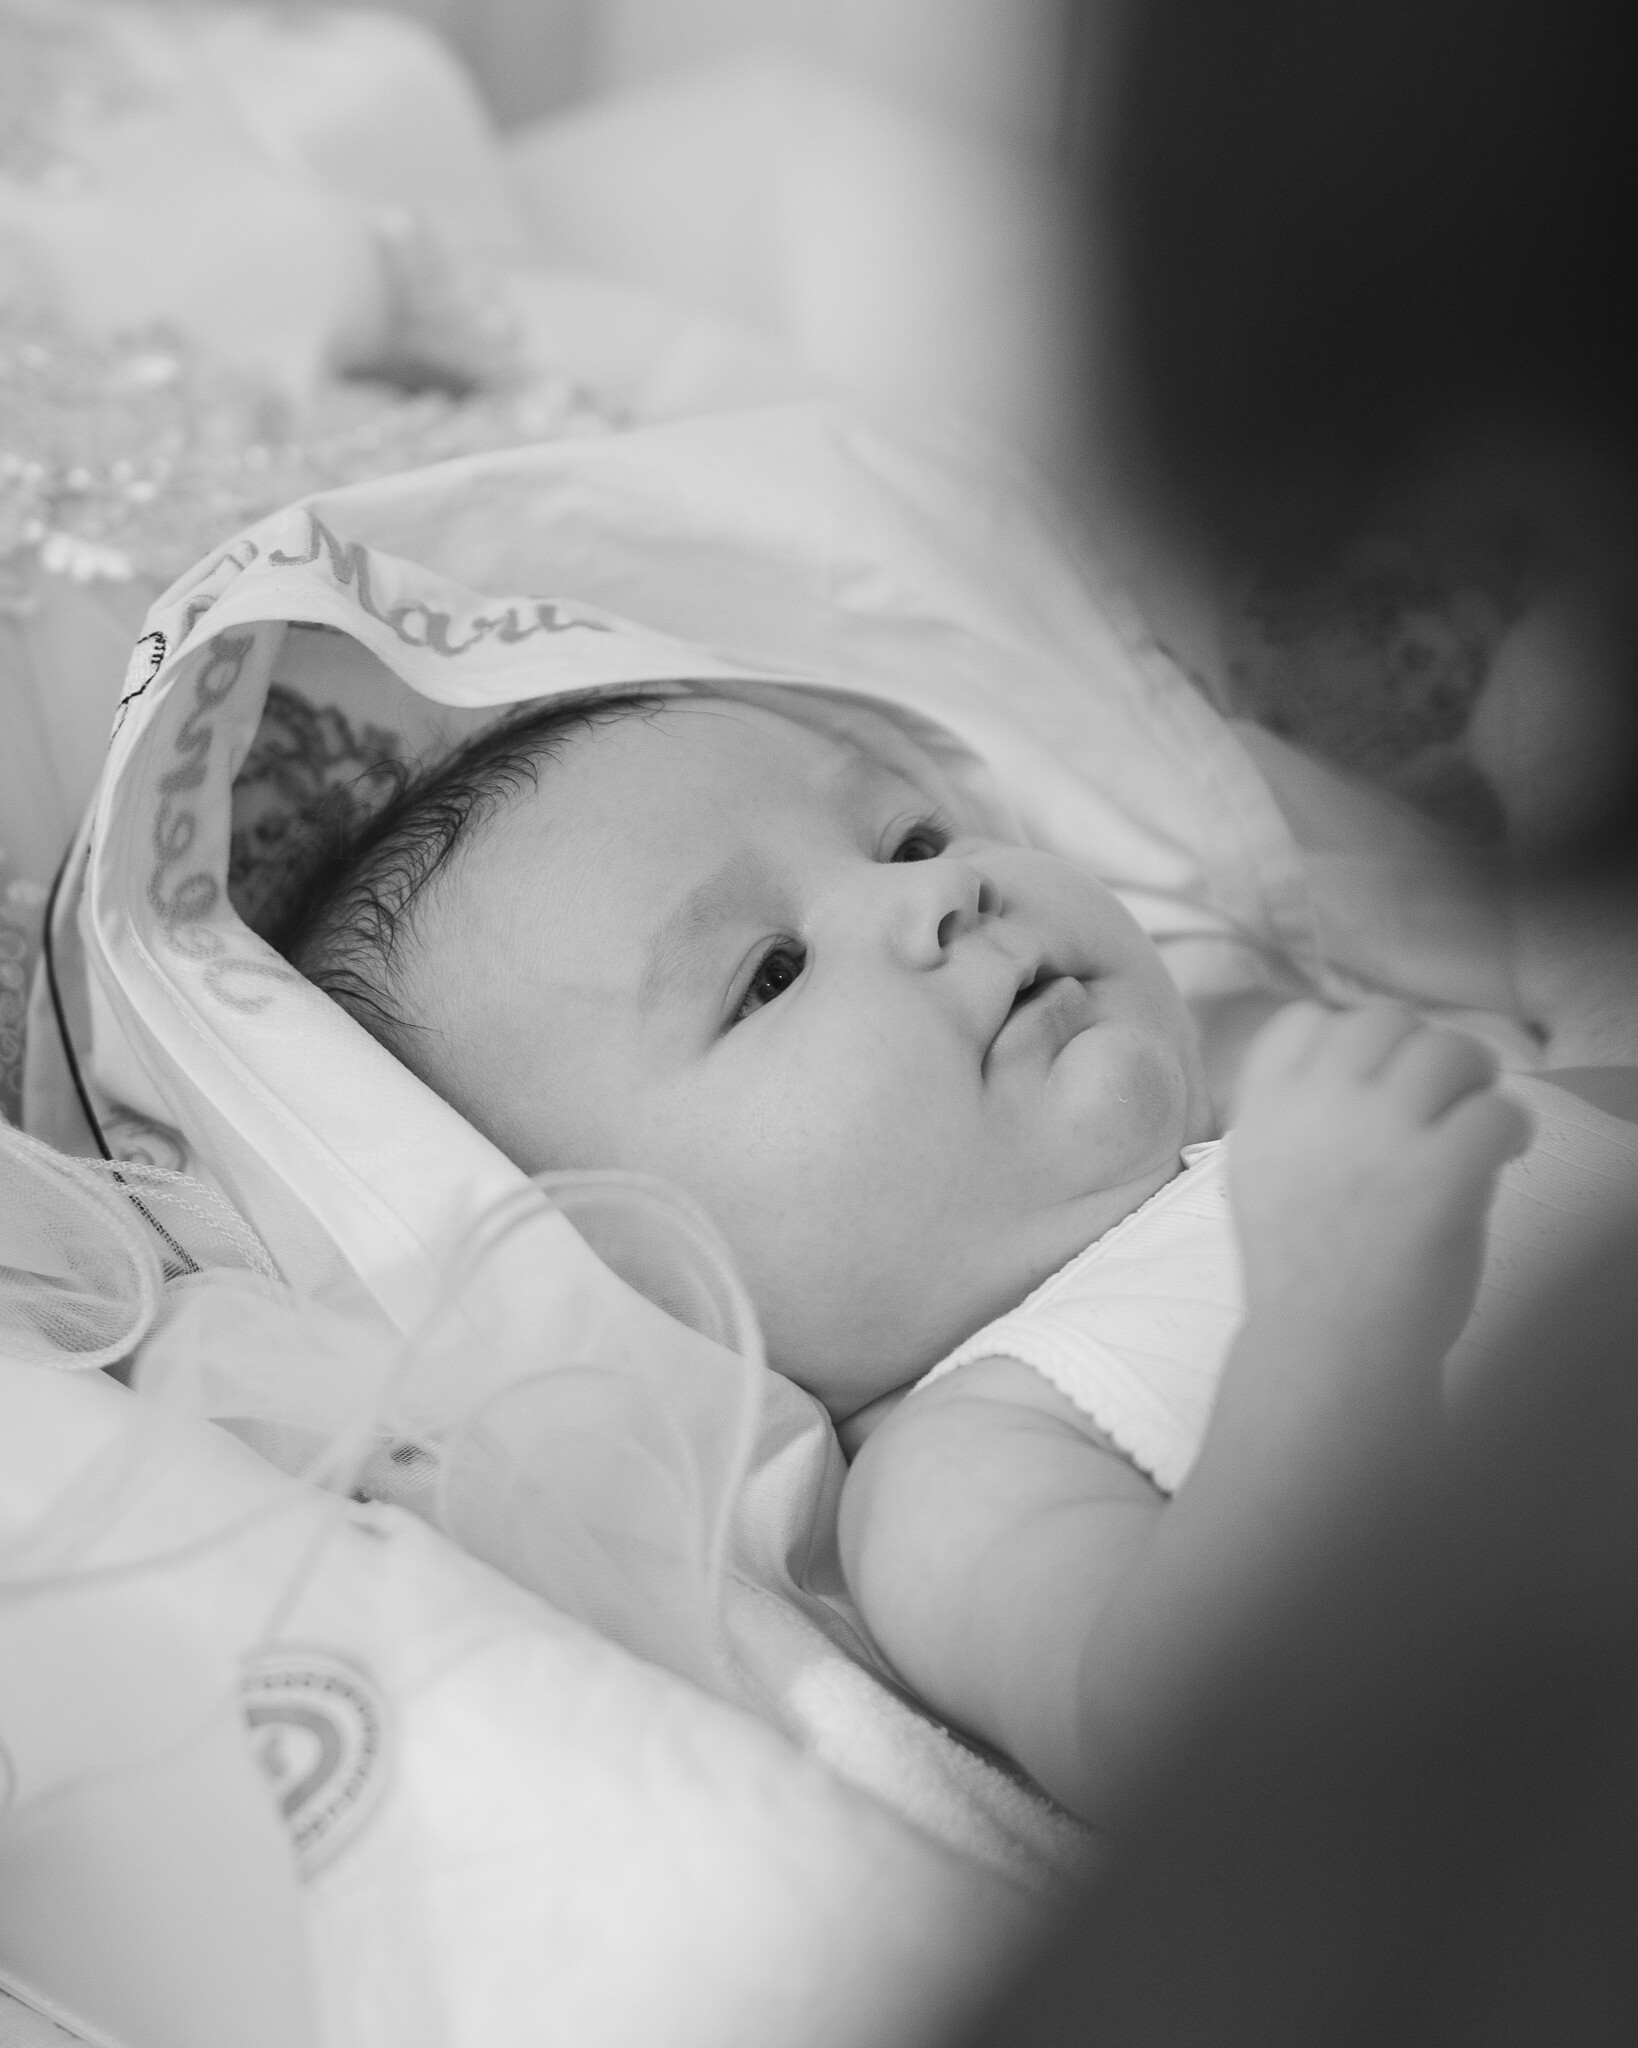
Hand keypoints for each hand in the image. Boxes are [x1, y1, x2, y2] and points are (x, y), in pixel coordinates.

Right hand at [1229, 1003, 1533, 1369]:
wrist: (1327, 1352)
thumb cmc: (1305, 1274)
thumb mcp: (1263, 1177)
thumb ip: (1299, 1116)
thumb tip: (1378, 1065)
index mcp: (1265, 1111)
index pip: (1303, 1021)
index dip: (1346, 1040)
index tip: (1372, 1081)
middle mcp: (1315, 1108)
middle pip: (1380, 1020)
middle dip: (1419, 1049)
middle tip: (1443, 1094)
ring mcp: (1376, 1135)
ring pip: (1446, 1049)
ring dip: (1473, 1075)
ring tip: (1476, 1120)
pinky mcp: (1438, 1172)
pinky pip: (1497, 1110)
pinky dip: (1511, 1129)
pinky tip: (1503, 1156)